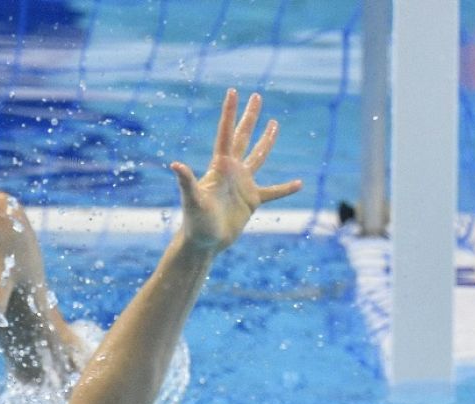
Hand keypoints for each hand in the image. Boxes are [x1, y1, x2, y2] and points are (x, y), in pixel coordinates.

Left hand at [171, 89, 302, 253]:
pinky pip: (273, 192)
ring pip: (258, 157)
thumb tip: (174, 165)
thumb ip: (187, 181)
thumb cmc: (196, 221)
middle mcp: (232, 170)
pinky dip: (286, 189)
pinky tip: (299, 184)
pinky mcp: (252, 200)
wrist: (205, 241)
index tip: (234, 91)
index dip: (230, 113)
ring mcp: (243, 184)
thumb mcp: (192, 200)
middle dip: (250, 117)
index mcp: (220, 166)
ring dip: (267, 141)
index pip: (226, 133)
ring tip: (275, 124)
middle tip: (257, 96)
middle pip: (244, 137)